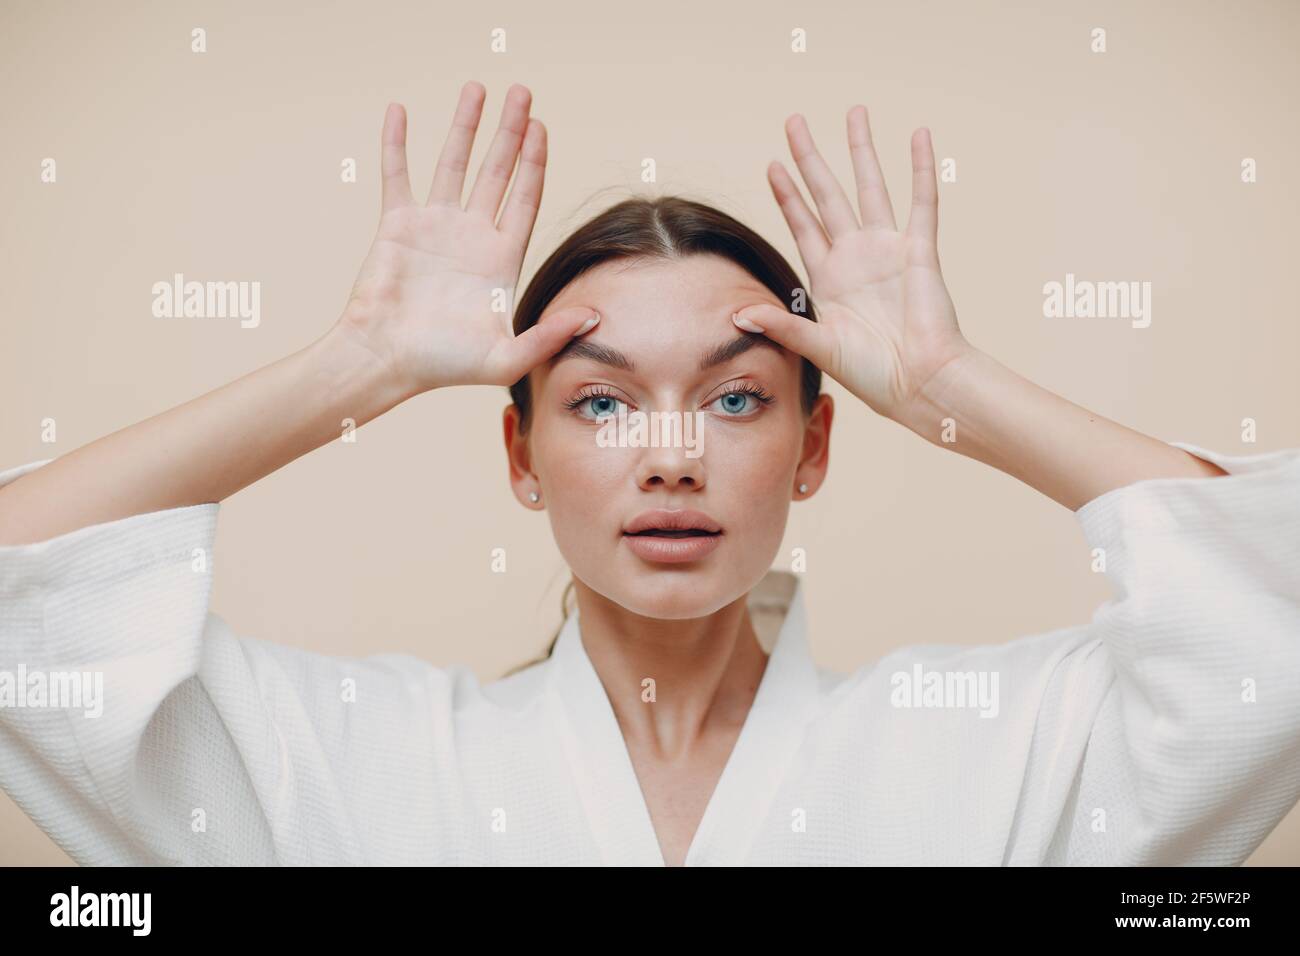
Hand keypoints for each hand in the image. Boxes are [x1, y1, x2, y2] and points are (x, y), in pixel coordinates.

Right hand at [334, 82, 599, 395]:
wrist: (387, 361)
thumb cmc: (445, 366)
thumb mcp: (508, 357)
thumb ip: (550, 336)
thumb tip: (596, 317)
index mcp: (500, 259)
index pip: (525, 199)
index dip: (535, 163)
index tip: (542, 128)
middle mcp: (471, 236)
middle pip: (497, 171)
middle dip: (510, 132)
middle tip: (522, 92)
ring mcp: (434, 226)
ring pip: (453, 163)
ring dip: (465, 126)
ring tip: (478, 87)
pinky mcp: (398, 224)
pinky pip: (397, 174)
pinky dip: (396, 143)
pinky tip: (400, 110)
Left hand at [733, 108, 973, 421]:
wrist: (920, 383)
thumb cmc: (872, 375)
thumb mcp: (819, 347)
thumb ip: (782, 326)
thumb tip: (736, 315)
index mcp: (829, 279)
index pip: (802, 224)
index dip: (787, 195)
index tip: (772, 164)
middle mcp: (856, 257)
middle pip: (829, 194)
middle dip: (811, 158)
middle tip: (794, 122)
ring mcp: (888, 250)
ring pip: (871, 187)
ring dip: (861, 150)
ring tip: (854, 112)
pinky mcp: (920, 251)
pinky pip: (921, 202)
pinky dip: (920, 169)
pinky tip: (917, 135)